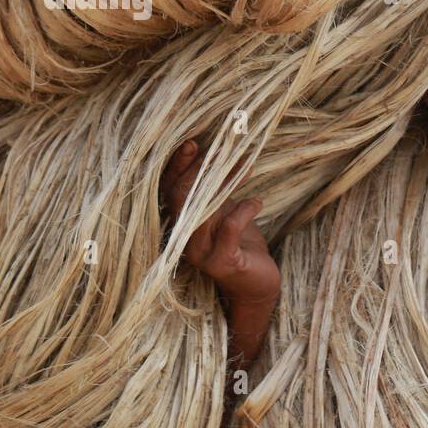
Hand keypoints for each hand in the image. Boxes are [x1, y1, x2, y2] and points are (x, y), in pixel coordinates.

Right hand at [161, 139, 279, 308]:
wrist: (257, 286)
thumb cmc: (241, 244)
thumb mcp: (225, 212)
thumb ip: (216, 190)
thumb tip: (219, 151)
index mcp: (181, 223)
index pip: (169, 189)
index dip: (177, 165)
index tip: (192, 142)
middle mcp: (183, 239)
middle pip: (181, 196)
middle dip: (201, 169)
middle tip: (225, 149)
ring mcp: (200, 253)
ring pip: (202, 211)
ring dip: (225, 183)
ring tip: (246, 165)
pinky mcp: (223, 263)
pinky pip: (229, 228)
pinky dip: (244, 210)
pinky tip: (258, 202)